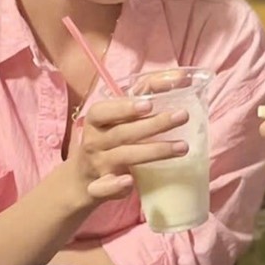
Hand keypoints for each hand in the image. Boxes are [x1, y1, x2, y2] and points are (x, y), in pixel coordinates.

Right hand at [69, 95, 189, 204]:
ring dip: (154, 151)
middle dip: (154, 125)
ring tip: (183, 147)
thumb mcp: (119, 115)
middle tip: (183, 116)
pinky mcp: (101, 188)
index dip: (124, 107)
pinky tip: (130, 181)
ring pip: (124, 157)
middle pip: (123, 133)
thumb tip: (180, 76)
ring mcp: (98, 165)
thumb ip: (145, 93)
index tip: (148, 104)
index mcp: (96, 121)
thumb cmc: (109, 137)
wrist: (80, 179)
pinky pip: (105, 187)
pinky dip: (116, 185)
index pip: (103, 111)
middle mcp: (94, 141)